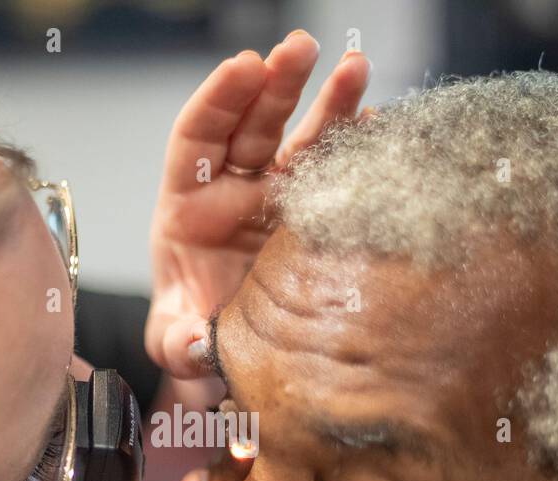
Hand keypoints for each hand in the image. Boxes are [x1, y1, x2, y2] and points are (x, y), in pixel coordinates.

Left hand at [147, 30, 370, 385]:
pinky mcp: (314, 216)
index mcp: (189, 205)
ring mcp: (278, 200)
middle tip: (301, 48)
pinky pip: (335, 173)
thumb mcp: (178, 343)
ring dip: (327, 101)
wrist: (237, 355)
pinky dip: (357, 147)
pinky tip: (380, 125)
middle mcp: (234, 191)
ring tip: (355, 65)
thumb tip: (192, 343)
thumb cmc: (195, 336)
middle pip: (253, 124)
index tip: (245, 67)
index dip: (219, 99)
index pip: (198, 137)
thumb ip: (177, 342)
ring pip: (301, 140)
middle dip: (277, 83)